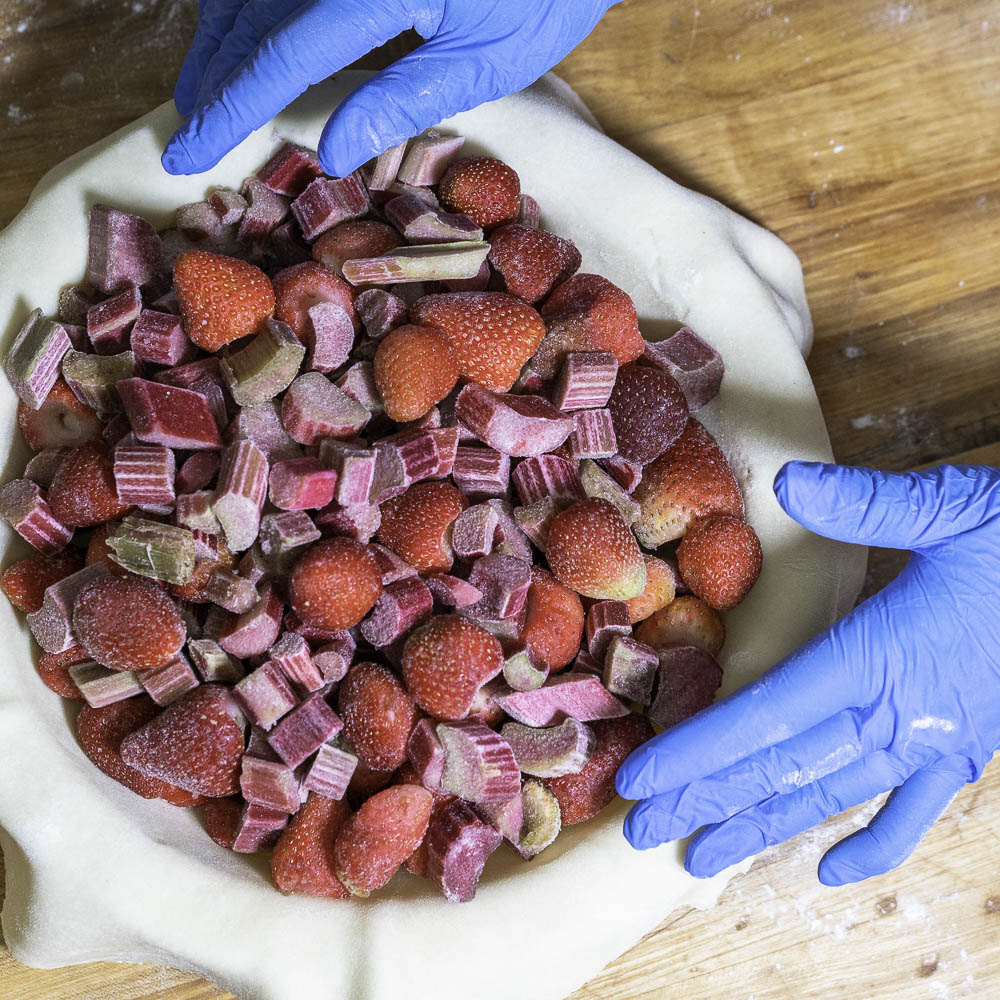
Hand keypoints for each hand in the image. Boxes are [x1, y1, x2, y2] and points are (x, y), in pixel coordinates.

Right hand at [163, 0, 617, 177]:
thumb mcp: (484, 60)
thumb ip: (400, 102)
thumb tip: (330, 151)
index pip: (278, 56)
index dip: (228, 109)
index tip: (187, 149)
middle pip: (248, 11)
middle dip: (211, 73)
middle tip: (185, 128)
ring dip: (221, 36)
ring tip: (203, 90)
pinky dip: (250, 3)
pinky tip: (242, 30)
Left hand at [615, 461, 999, 885]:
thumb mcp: (951, 508)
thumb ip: (867, 503)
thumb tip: (788, 480)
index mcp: (878, 653)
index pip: (764, 716)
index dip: (696, 752)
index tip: (640, 781)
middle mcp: (897, 712)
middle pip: (781, 768)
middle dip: (706, 801)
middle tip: (641, 832)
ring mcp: (934, 741)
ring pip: (830, 797)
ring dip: (762, 828)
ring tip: (702, 858)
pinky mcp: (968, 749)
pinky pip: (914, 812)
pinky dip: (874, 845)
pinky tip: (830, 872)